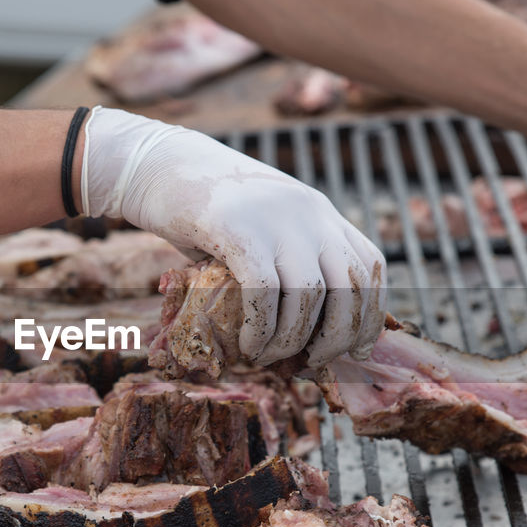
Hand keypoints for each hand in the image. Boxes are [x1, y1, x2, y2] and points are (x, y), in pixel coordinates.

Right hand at [80, 107, 386, 365]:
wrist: (156, 164)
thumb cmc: (205, 207)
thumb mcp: (260, 226)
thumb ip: (286, 260)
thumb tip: (305, 328)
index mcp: (319, 211)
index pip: (369, 265)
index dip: (370, 314)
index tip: (357, 349)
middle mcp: (308, 212)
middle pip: (349, 285)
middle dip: (338, 336)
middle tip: (314, 362)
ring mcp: (274, 217)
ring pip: (308, 294)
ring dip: (291, 339)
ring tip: (268, 356)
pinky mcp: (237, 228)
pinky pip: (264, 291)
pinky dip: (261, 327)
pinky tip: (249, 344)